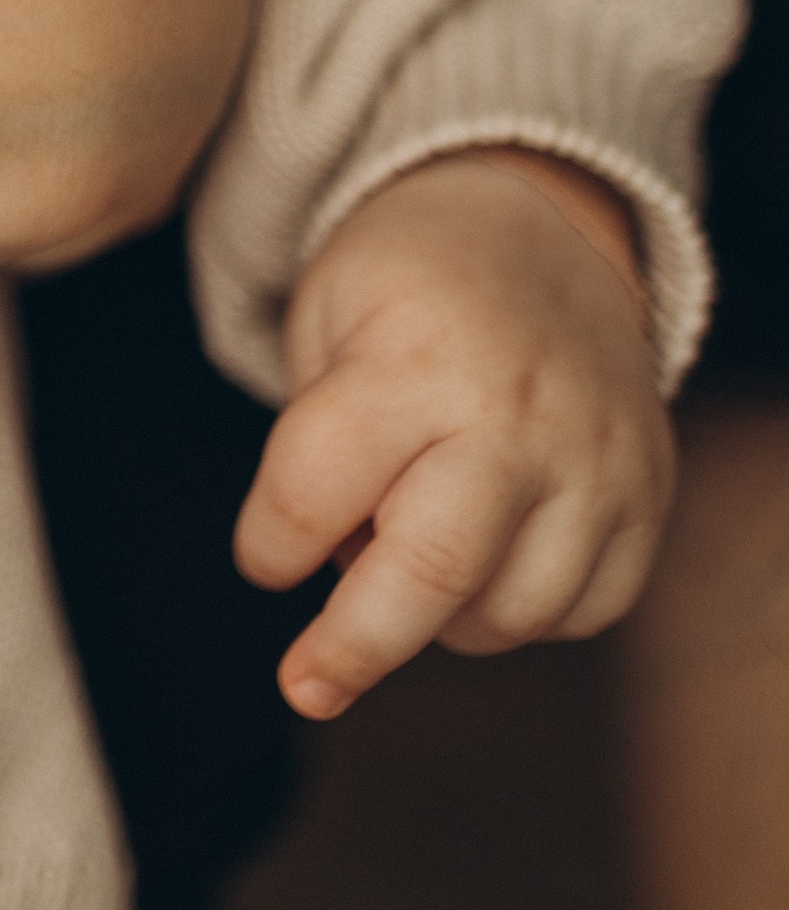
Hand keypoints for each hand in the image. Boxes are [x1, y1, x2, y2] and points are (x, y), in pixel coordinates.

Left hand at [239, 149, 670, 723]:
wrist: (539, 225)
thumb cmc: (407, 283)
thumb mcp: (326, 318)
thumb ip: (317, 445)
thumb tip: (323, 574)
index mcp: (414, 360)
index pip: (316, 489)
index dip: (269, 542)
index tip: (261, 557)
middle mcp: (515, 417)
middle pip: (429, 575)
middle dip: (353, 646)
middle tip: (306, 684)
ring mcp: (594, 461)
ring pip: (510, 613)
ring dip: (441, 620)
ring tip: (409, 553)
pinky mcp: (648, 494)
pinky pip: (583, 609)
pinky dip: (523, 610)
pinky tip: (486, 558)